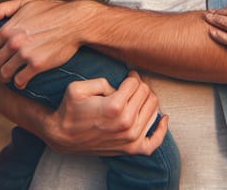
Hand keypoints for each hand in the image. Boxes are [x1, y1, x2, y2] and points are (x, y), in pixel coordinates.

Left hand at [0, 0, 92, 87]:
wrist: (75, 22)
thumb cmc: (52, 10)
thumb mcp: (27, 1)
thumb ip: (4, 8)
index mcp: (9, 28)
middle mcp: (14, 42)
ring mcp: (25, 54)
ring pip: (5, 74)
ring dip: (4, 79)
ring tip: (9, 78)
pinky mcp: (37, 65)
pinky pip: (20, 80)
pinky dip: (19, 84)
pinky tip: (22, 82)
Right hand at [44, 72, 168, 155]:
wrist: (63, 136)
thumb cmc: (70, 109)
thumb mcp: (79, 87)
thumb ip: (104, 81)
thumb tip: (123, 86)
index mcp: (115, 106)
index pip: (136, 83)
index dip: (131, 76)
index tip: (127, 76)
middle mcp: (126, 124)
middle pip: (146, 94)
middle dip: (140, 86)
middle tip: (131, 85)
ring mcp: (130, 139)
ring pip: (154, 110)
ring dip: (148, 100)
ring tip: (138, 96)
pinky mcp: (131, 149)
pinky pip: (154, 142)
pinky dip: (161, 130)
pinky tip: (163, 118)